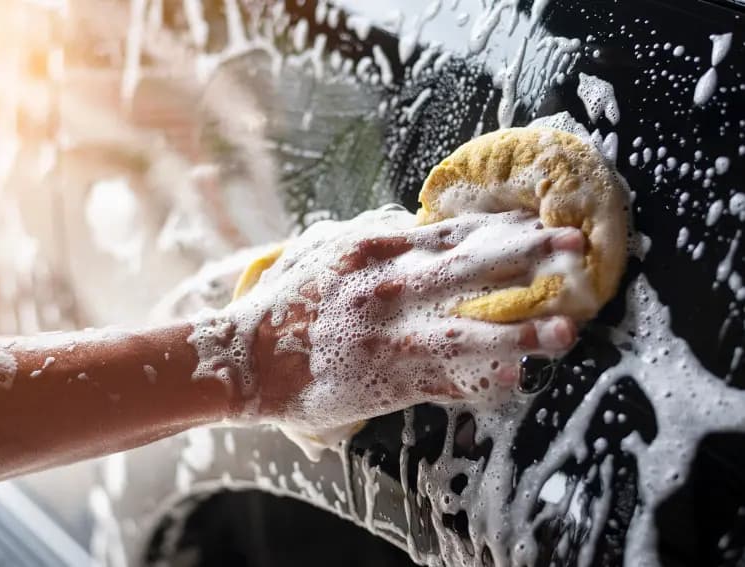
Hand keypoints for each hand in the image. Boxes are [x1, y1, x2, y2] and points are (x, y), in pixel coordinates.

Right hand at [244, 206, 583, 428]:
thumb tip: (412, 223)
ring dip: (521, 330)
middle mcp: (388, 288)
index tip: (540, 222)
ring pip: (468, 331)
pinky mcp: (384, 380)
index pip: (452, 233)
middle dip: (530, 256)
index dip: (502, 227)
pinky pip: (443, 381)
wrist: (247, 358)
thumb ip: (370, 233)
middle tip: (579, 248)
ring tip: (567, 330)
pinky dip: (481, 381)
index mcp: (374, 251)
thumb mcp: (322, 250)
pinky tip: (518, 379)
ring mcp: (389, 337)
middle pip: (472, 267)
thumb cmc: (283, 302)